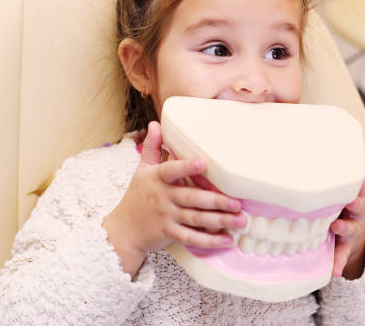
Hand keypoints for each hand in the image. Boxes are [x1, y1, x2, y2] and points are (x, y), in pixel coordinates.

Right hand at [104, 121, 246, 276]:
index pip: (172, 170)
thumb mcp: (142, 170)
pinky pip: (191, 238)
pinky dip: (210, 240)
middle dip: (216, 201)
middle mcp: (163, 197)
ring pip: (196, 219)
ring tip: (241, 220)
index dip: (187, 167)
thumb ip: (153, 148)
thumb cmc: (137, 196)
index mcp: (157, 178)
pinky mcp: (169, 233)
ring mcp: (166, 216)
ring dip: (220, 220)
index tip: (205, 162)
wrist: (123, 229)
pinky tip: (227, 239)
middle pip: (192, 198)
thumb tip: (156, 123)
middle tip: (238, 203)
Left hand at [330, 181, 364, 279]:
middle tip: (350, 201)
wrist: (351, 231)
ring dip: (344, 228)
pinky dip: (339, 263)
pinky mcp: (345, 247)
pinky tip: (334, 270)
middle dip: (355, 203)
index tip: (350, 176)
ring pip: (350, 230)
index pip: (355, 186)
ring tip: (336, 228)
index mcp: (353, 196)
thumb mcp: (337, 189)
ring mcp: (352, 230)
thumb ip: (327, 173)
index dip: (354, 182)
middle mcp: (356, 212)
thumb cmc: (338, 203)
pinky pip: (342, 255)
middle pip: (358, 206)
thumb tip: (304, 137)